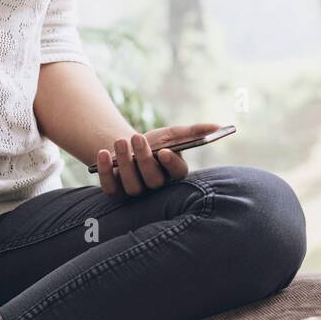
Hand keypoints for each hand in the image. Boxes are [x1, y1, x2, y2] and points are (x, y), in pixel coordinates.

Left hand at [94, 122, 220, 197]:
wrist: (128, 149)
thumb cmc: (155, 143)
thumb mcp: (172, 134)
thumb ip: (193, 131)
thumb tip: (217, 126)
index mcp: (173, 174)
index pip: (177, 174)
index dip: (171, 164)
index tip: (164, 151)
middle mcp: (156, 188)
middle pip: (153, 180)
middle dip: (144, 159)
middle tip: (138, 138)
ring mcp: (135, 192)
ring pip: (132, 185)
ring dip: (125, 163)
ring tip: (121, 142)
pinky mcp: (116, 193)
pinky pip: (110, 187)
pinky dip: (104, 171)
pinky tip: (103, 153)